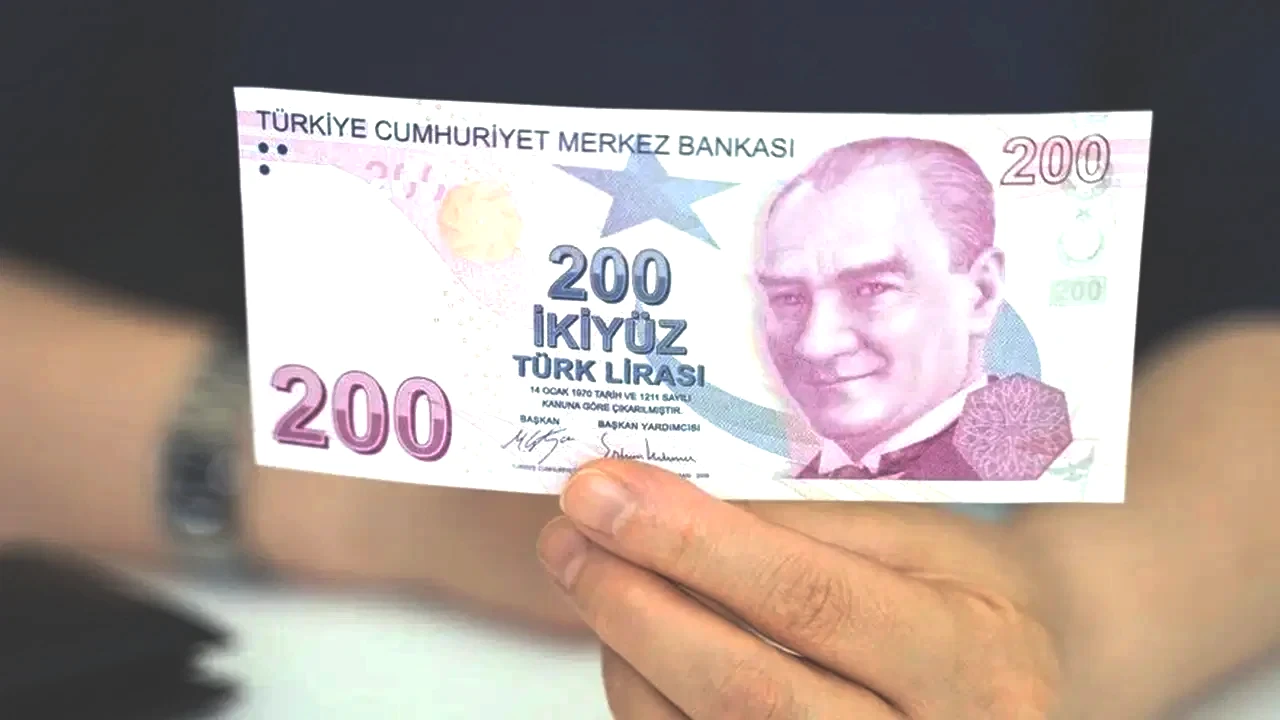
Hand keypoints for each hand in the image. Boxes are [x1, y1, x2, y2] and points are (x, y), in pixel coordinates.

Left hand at [537, 459, 1066, 718]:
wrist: (1013, 681)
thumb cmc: (964, 592)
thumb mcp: (919, 536)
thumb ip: (806, 523)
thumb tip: (661, 496)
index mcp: (966, 654)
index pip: (810, 599)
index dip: (693, 545)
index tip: (604, 492)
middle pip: (746, 691)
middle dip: (635, 606)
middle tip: (567, 536)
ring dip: (625, 654)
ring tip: (590, 574)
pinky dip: (647, 701)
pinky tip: (629, 642)